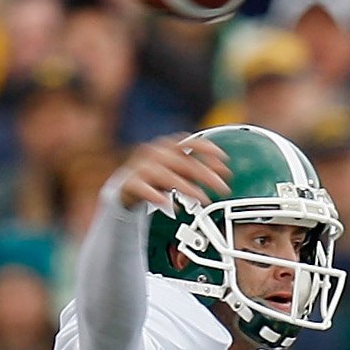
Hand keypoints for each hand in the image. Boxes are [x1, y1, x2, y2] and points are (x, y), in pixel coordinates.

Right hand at [107, 133, 229, 214]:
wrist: (125, 186)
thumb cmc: (155, 176)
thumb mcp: (177, 169)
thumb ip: (196, 169)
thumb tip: (221, 173)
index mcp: (167, 146)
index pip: (189, 142)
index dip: (207, 149)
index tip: (224, 158)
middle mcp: (155, 153)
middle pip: (183, 162)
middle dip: (205, 175)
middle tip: (223, 187)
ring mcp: (141, 167)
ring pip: (166, 176)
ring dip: (187, 188)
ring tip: (203, 198)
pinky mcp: (130, 183)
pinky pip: (145, 190)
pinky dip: (159, 197)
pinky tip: (173, 206)